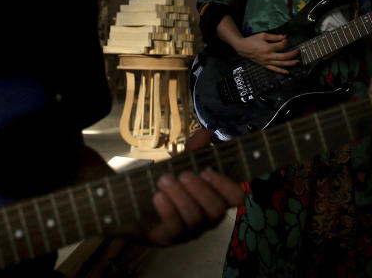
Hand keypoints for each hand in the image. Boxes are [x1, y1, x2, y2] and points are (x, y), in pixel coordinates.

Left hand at [140, 129, 244, 245]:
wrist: (135, 206)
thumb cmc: (167, 186)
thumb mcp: (180, 165)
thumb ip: (194, 150)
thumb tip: (206, 132)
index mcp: (215, 199)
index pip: (236, 197)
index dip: (226, 184)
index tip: (207, 170)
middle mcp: (207, 218)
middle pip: (217, 210)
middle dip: (200, 190)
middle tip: (183, 174)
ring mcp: (189, 231)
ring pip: (195, 218)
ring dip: (180, 195)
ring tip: (164, 179)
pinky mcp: (169, 238)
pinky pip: (175, 228)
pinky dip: (168, 209)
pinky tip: (158, 195)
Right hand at [234, 32, 299, 73]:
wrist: (243, 48)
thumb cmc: (252, 40)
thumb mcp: (263, 35)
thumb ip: (274, 36)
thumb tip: (284, 37)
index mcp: (267, 47)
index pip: (281, 45)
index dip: (285, 42)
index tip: (286, 39)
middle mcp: (268, 56)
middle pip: (283, 56)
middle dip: (292, 54)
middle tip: (297, 51)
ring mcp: (266, 61)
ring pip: (280, 64)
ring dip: (290, 63)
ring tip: (297, 62)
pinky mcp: (265, 65)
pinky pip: (274, 69)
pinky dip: (281, 71)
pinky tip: (287, 72)